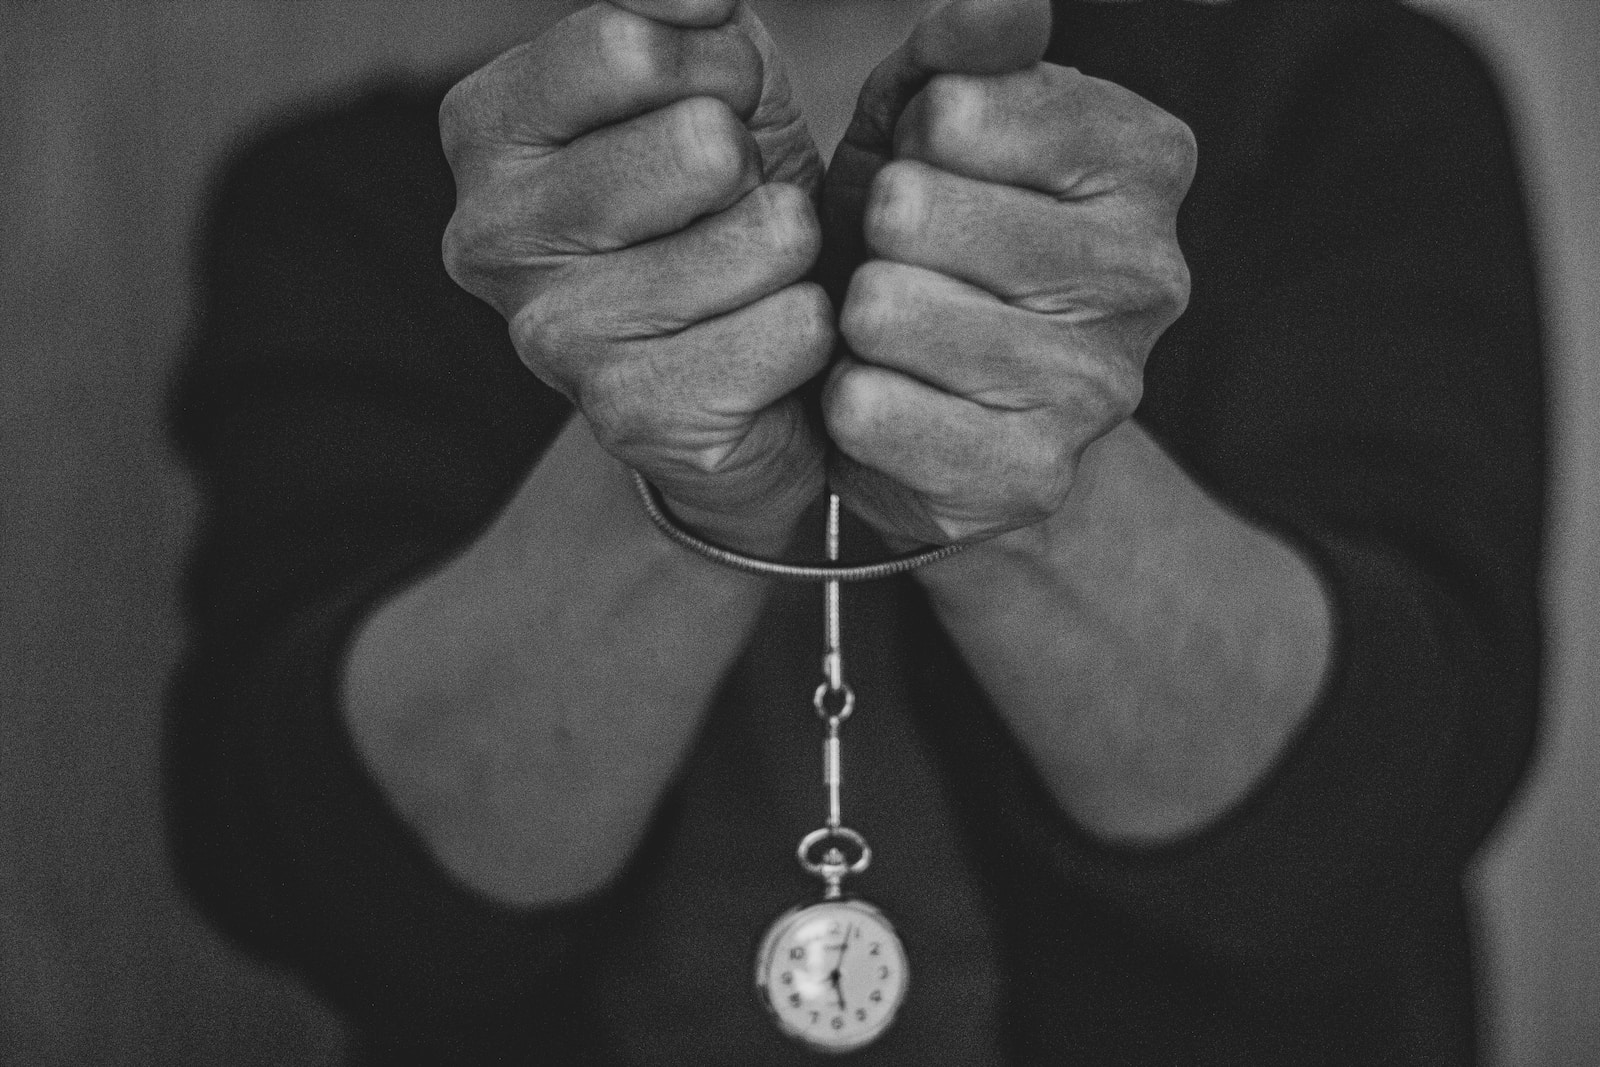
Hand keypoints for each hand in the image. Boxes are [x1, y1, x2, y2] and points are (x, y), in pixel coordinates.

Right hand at [440, 0, 834, 552]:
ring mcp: (552, 337)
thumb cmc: (726, 212)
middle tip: (738, 217)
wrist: (748, 379)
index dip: (722, 71)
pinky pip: (793, 329)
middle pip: (701, 142)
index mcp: (488, 130)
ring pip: (766, 236)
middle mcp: (491, 236)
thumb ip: (687, 21)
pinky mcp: (633, 417)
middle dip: (762, 169)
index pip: (627, 44)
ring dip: (795, 256)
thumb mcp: (711, 83)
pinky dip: (812, 333)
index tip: (720, 115)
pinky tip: (769, 356)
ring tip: (756, 283)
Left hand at [820, 0, 1194, 545]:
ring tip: (891, 331)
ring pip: (888, 312)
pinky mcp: (1032, 478)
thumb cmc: (930, 241)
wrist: (937, 400)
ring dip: (858, 319)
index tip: (930, 173)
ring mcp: (1100, 389)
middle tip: (900, 263)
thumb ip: (963, 50)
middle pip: (914, 211)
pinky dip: (850, 401)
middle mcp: (1149, 275)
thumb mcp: (931, 124)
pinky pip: (874, 412)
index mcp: (1145, 162)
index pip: (958, 111)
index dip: (906, 142)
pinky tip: (884, 398)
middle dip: (874, 233)